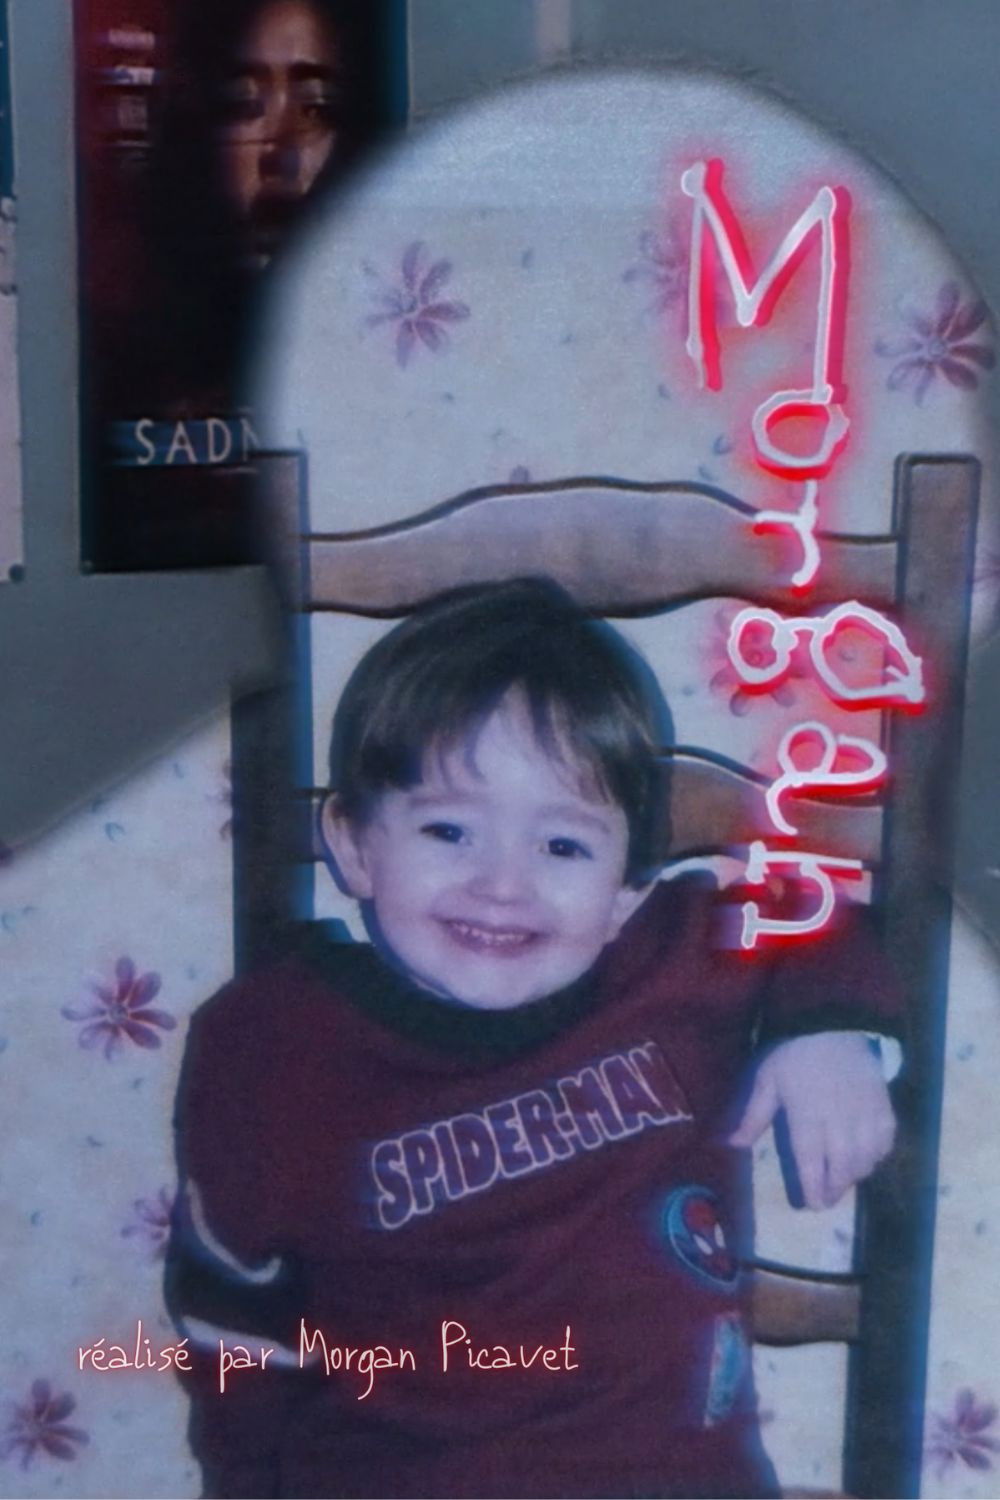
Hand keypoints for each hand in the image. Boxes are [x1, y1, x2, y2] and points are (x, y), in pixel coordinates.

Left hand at [728, 1032, 896, 1208]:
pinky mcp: (884, 1105)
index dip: (814, 1188)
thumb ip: (751, 1116)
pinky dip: (878, 1155)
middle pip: (842, 1167)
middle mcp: (839, 1120)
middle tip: (826, 1199)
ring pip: (866, 1159)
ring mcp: (865, 1114)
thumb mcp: (766, 1080)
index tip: (811, 1205)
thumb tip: (728, 1145)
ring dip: (855, 1175)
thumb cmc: (794, 1053)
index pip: (811, 1162)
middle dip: (835, 1189)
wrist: (833, 1023)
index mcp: (806, 1115)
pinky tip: (867, 1158)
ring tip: (843, 1180)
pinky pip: (886, 1141)